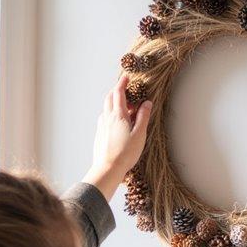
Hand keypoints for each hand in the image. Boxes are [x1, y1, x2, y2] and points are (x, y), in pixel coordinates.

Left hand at [82, 73, 151, 202]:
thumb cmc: (125, 153)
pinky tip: (118, 123)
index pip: (118, 93)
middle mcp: (107, 118)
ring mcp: (101, 126)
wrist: (107, 168)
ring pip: (106, 108)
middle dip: (118, 92)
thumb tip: (146, 103)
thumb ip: (143, 117)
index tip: (126, 77)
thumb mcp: (140, 134)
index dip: (122, 83)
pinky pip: (104, 118)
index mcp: (118, 115)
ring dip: (115, 104)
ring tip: (126, 110)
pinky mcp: (99, 134)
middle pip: (110, 98)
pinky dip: (111, 114)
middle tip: (128, 93)